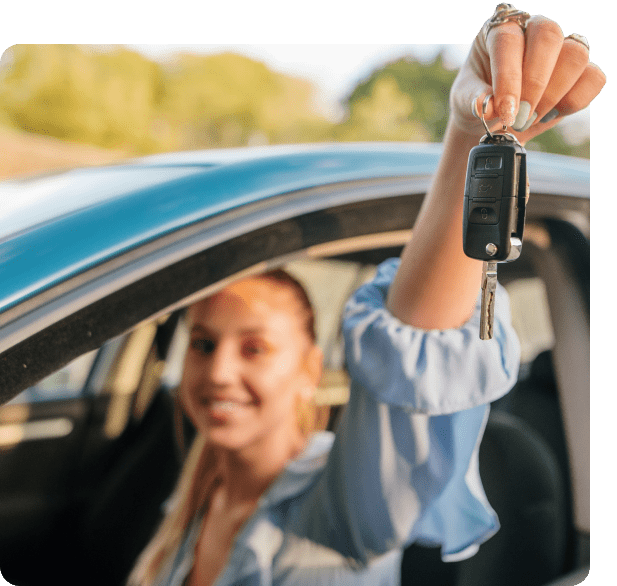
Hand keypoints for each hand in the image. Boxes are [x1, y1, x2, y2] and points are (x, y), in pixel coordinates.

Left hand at [449, 5, 605, 143]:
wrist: (493, 119)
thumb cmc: (476, 101)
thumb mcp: (463, 102)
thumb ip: (473, 101)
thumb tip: (486, 105)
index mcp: (498, 31)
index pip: (508, 41)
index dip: (508, 77)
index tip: (505, 111)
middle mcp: (532, 31)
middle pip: (548, 36)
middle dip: (535, 83)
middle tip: (519, 117)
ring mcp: (560, 49)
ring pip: (575, 55)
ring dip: (554, 94)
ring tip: (530, 119)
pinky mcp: (580, 72)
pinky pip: (593, 78)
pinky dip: (574, 101)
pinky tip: (550, 114)